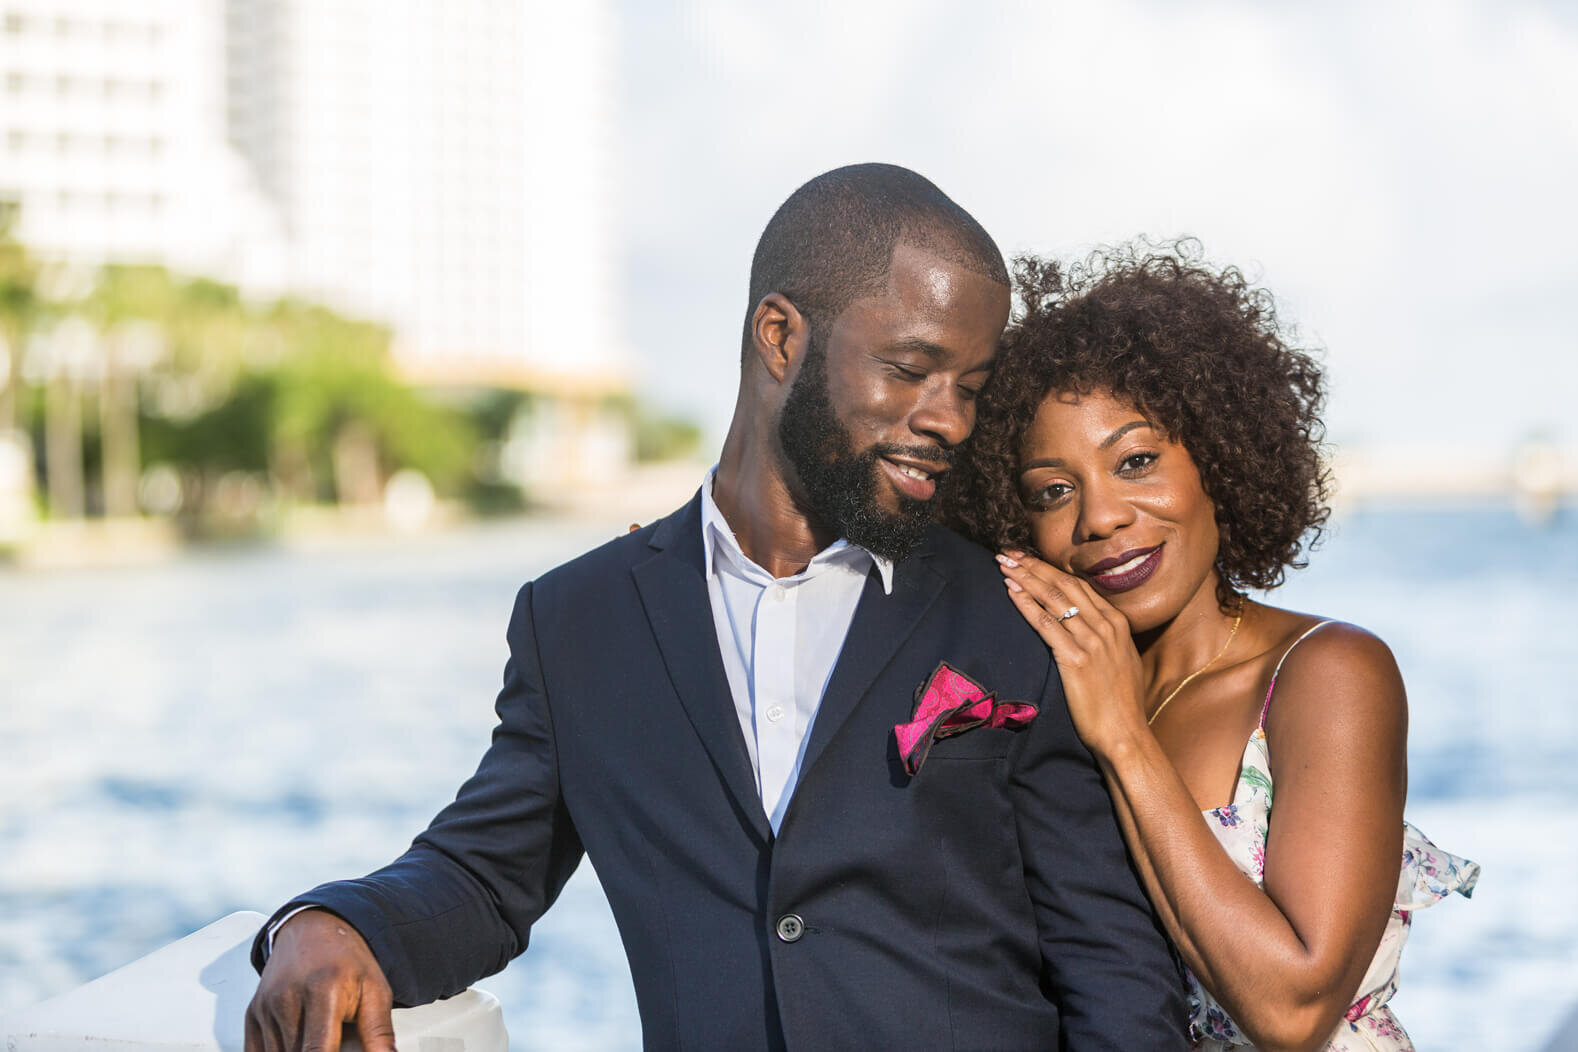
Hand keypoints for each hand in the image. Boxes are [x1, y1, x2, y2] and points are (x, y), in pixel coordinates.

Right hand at [245, 909, 395, 1051]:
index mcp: (323, 989)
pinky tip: (299, 1037)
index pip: (317, 1050)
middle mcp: (287, 997)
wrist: (315, 930)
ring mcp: (266, 1006)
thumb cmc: (347, 961)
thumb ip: (379, 1032)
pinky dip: (280, 1051)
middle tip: (336, 1036)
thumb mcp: (376, 991)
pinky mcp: (252, 1013)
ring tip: (321, 1031)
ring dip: (300, 1051)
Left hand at [997, 550, 1147, 756]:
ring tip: (1003, 565)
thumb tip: (1087, 624)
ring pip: (1053, 599)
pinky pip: (1046, 624)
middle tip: (1008, 553)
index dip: (1049, 569)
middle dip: (1033, 566)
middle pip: (1063, 585)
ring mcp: (1092, 641)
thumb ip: (1106, 638)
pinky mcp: (1075, 659)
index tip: (1027, 558)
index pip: (1078, 585)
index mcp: (1117, 623)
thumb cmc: (1121, 704)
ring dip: (1025, 578)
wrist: (1126, 734)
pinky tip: (1011, 592)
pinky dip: (1026, 604)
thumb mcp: (1121, 661)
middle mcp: (1106, 626)